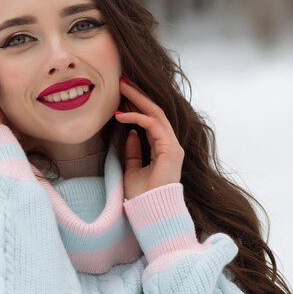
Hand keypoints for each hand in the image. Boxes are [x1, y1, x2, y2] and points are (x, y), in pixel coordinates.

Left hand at [114, 80, 183, 199]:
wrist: (151, 213)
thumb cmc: (142, 196)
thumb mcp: (132, 169)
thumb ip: (133, 151)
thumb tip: (129, 132)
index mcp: (162, 148)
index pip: (150, 120)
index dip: (135, 106)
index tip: (120, 95)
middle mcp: (170, 144)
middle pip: (154, 112)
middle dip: (138, 95)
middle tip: (122, 80)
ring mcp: (173, 146)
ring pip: (156, 113)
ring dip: (137, 98)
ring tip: (122, 87)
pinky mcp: (170, 149)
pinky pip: (153, 125)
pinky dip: (136, 117)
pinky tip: (120, 115)